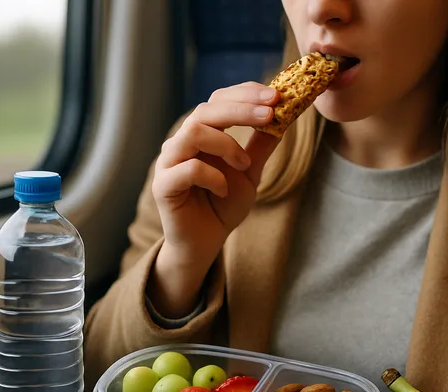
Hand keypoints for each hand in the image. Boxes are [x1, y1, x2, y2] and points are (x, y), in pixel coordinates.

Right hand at [147, 82, 280, 316]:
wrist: (205, 242)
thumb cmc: (223, 205)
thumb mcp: (250, 172)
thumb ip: (260, 145)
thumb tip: (284, 116)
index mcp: (201, 133)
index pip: (218, 100)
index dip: (245, 93)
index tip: (275, 95)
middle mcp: (182, 142)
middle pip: (205, 110)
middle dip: (241, 108)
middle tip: (270, 112)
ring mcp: (169, 162)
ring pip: (193, 132)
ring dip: (226, 144)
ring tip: (244, 164)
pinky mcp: (163, 185)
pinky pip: (187, 168)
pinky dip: (213, 176)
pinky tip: (223, 190)